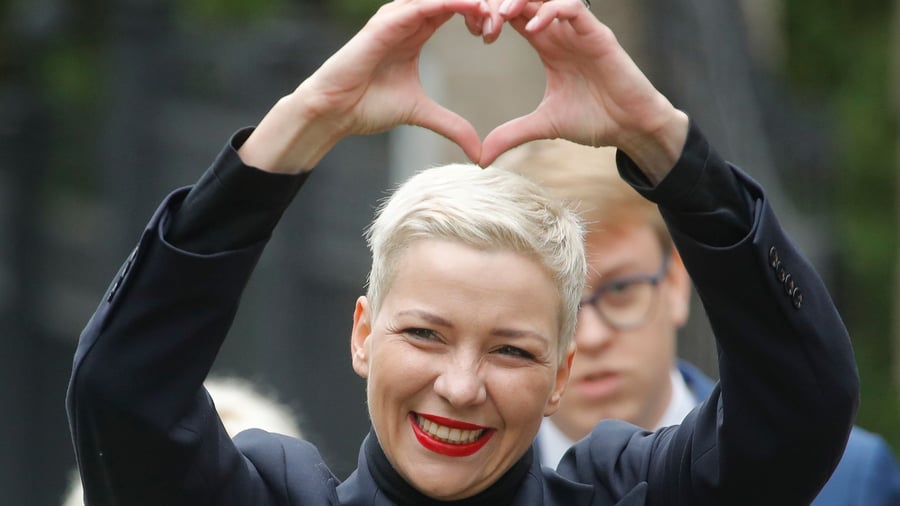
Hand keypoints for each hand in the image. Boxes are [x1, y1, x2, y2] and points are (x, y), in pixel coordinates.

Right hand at [240, 0, 487, 172]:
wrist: (335, 110)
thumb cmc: (368, 106)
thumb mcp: (421, 114)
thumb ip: (452, 126)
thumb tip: (479, 153)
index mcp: (417, 29)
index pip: (458, 7)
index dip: (484, 14)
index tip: (502, 33)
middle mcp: (408, 15)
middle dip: (485, 4)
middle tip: (509, 21)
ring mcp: (397, 15)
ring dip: (474, 2)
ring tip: (500, 15)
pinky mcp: (388, 21)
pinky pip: (428, 2)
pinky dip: (455, 3)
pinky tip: (477, 10)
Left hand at [479, 0, 687, 179]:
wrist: (631, 128)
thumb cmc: (595, 120)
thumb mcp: (543, 126)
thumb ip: (511, 134)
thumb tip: (481, 158)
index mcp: (547, 46)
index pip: (515, 16)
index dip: (493, 17)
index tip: (479, 34)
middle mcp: (562, 33)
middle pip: (527, 0)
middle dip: (499, 4)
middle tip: (481, 21)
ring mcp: (580, 32)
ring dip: (521, 1)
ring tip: (500, 16)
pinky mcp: (598, 35)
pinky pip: (573, 8)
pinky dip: (551, 11)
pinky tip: (533, 28)